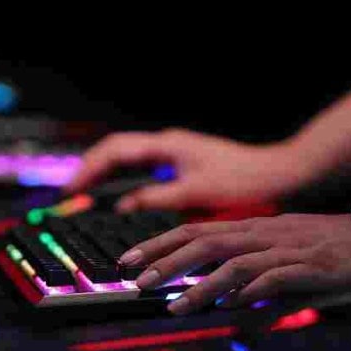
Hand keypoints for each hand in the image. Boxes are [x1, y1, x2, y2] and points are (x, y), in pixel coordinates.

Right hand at [64, 129, 316, 211]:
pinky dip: (125, 180)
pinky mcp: (185, 165)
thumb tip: (122, 207)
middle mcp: (169, 144)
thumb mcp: (195, 194)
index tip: (70, 191)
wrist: (280, 175)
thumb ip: (155, 199)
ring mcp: (177, 153)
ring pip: (129, 159)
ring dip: (106, 174)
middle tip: (70, 194)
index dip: (88, 171)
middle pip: (116, 151)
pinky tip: (122, 197)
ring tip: (87, 194)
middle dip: (90, 170)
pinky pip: (144, 169)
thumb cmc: (244, 181)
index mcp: (167, 145)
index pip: (114, 151)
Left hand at [119, 214, 350, 313]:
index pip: (197, 231)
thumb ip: (260, 286)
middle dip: (166, 262)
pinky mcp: (313, 267)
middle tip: (135, 282)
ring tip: (174, 305)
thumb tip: (233, 312)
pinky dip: (251, 292)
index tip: (129, 262)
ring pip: (234, 262)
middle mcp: (266, 234)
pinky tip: (231, 306)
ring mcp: (289, 249)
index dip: (160, 245)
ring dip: (200, 285)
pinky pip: (275, 278)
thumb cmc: (338, 250)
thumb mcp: (291, 262)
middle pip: (205, 241)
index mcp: (257, 229)